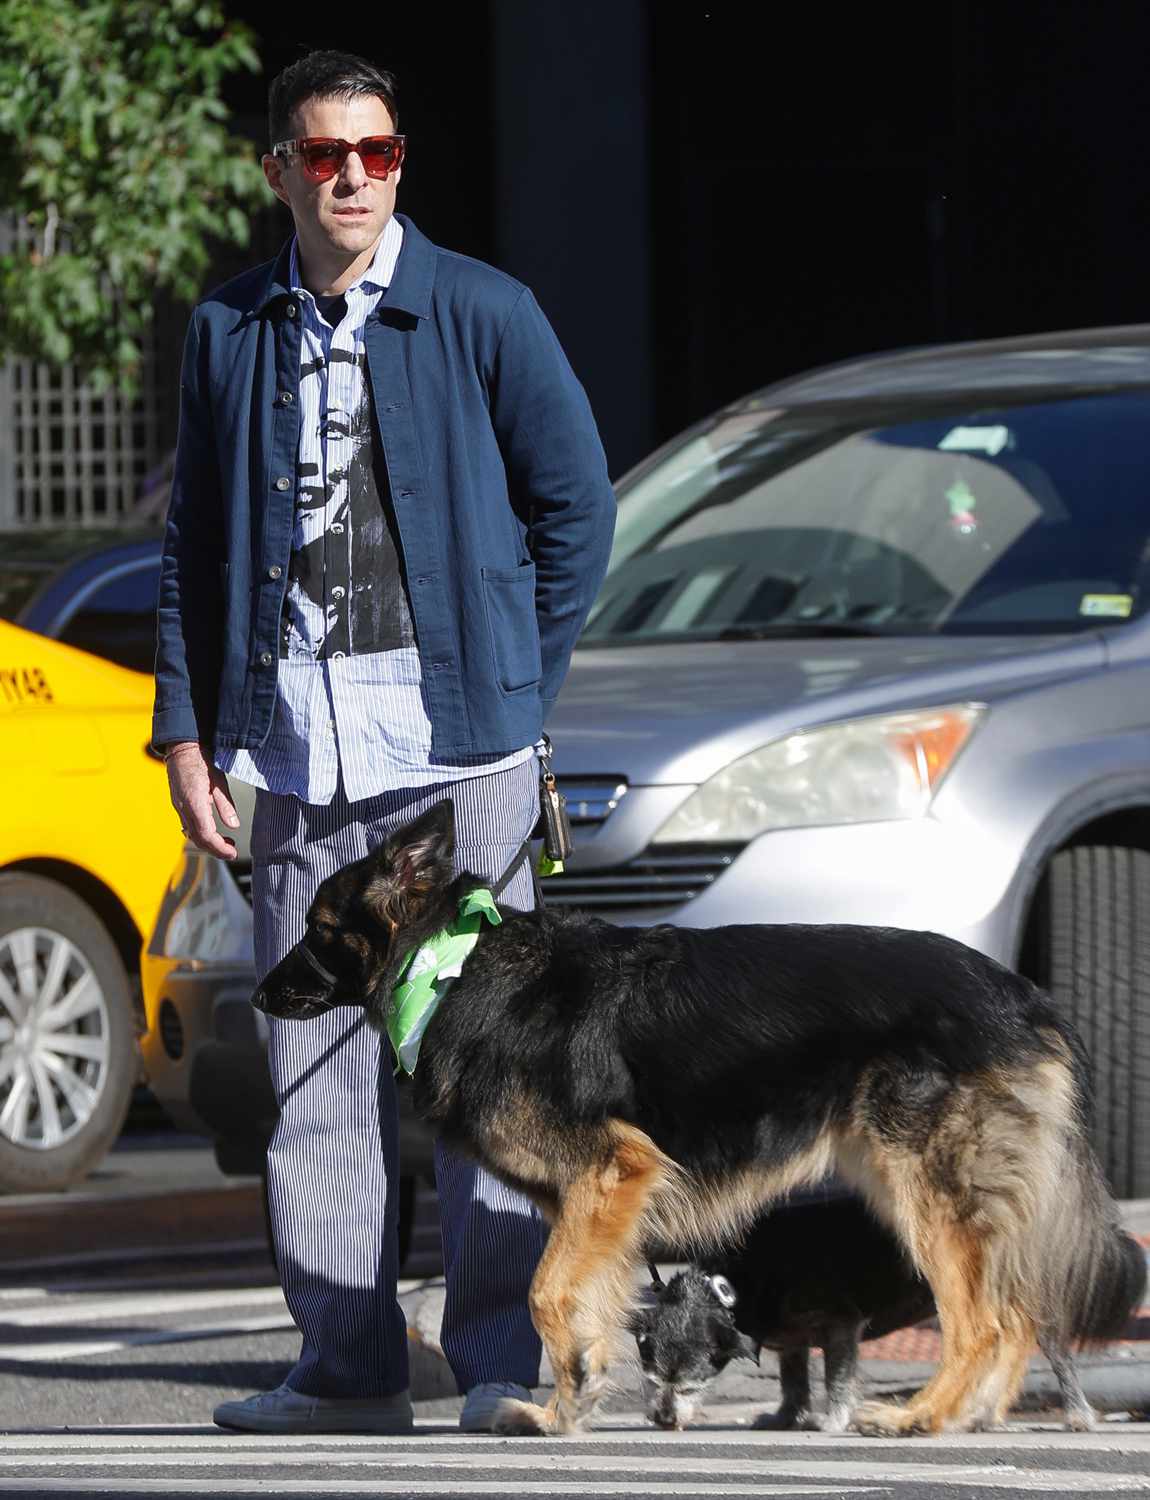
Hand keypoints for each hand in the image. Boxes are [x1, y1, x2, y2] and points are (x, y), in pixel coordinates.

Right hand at [164, 742, 239, 860]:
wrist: (182, 748)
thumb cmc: (202, 760)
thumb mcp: (219, 780)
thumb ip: (225, 805)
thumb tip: (234, 826)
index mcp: (194, 802)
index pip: (206, 834)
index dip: (219, 847)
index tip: (233, 852)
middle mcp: (184, 808)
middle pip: (198, 839)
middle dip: (216, 849)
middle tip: (232, 851)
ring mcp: (179, 808)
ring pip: (192, 835)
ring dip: (209, 843)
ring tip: (226, 843)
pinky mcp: (179, 805)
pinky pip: (188, 826)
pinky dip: (201, 834)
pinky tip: (212, 833)